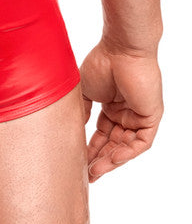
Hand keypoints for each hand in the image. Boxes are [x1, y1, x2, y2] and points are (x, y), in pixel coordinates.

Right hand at [80, 39, 162, 182]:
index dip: (90, 148)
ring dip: (111, 160)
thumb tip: (72, 131)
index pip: (102, 134)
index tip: (78, 162)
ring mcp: (139, 115)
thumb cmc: (102, 63)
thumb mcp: (84, 91)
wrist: (120, 49)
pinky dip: (127, 153)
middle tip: (86, 174)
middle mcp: (126, 112)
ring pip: (126, 146)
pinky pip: (141, 142)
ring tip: (95, 172)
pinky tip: (111, 159)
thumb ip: (80, 112)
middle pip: (113, 143)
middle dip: (99, 159)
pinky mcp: (151, 117)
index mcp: (112, 105)